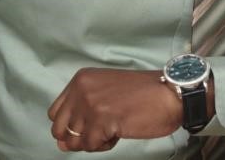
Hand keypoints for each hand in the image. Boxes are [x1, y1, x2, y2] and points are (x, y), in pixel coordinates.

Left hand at [48, 68, 182, 152]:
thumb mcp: (106, 94)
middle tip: (103, 128)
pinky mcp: (101, 119)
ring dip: (94, 141)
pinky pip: (91, 146)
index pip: (55, 112)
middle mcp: (82, 88)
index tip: (92, 122)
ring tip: (114, 127)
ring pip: (74, 141)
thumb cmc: (142, 95)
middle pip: (59, 129)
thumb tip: (61, 144)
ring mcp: (90, 103)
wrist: (168, 94)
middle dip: (79, 136)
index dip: (72, 124)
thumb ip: (80, 115)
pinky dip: (105, 145)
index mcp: (81, 78)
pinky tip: (120, 130)